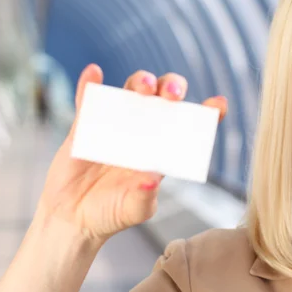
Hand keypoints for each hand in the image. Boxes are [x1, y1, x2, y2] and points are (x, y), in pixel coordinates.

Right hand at [36, 64, 227, 243]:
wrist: (73, 218)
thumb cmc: (110, 214)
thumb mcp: (133, 210)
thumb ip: (144, 197)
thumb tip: (151, 180)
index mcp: (162, 150)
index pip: (190, 126)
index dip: (206, 112)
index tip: (219, 104)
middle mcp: (143, 132)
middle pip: (164, 98)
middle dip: (173, 88)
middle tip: (172, 94)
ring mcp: (115, 125)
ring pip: (132, 92)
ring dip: (140, 81)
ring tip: (144, 87)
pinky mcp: (86, 125)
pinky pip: (89, 100)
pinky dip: (90, 85)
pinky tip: (94, 73)